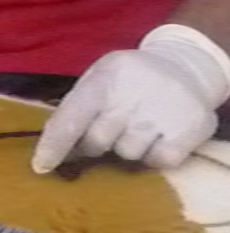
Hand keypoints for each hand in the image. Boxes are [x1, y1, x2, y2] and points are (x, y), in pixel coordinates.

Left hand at [32, 25, 229, 173]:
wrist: (186, 65)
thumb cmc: (129, 80)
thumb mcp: (99, 80)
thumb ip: (75, 110)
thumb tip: (49, 154)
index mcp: (106, 77)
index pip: (72, 116)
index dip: (54, 145)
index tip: (40, 166)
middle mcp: (134, 93)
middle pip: (97, 141)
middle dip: (95, 144)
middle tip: (109, 130)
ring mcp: (164, 111)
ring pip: (128, 155)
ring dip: (128, 148)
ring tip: (140, 126)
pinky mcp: (191, 129)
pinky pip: (158, 161)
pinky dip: (155, 156)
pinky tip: (160, 136)